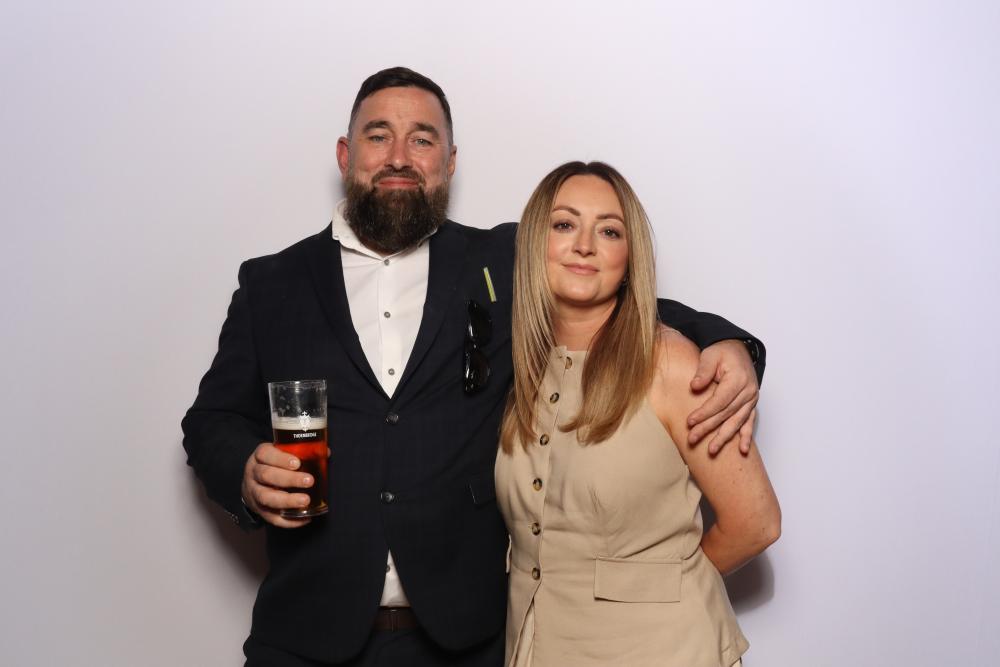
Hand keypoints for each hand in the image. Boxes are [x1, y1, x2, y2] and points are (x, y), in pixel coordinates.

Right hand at [241, 443, 315, 527]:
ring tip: (305, 500)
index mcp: (260, 457)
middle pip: (266, 475)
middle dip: (289, 479)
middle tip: (309, 481)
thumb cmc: (273, 465)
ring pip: (266, 497)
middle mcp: (253, 474)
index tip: (297, 463)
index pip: (265, 454)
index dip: (280, 458)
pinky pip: (271, 518)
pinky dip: (288, 521)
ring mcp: (254, 493)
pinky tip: (304, 518)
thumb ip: (301, 452)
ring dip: (287, 500)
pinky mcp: (259, 511)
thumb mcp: (280, 454)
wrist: (251, 484)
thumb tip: (326, 453)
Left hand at [687, 340, 758, 454]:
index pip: (719, 401)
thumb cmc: (722, 352)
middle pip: (726, 414)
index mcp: (738, 379)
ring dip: (724, 437)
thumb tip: (694, 386)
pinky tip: (743, 451)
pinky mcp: (751, 405)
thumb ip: (703, 371)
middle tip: (692, 439)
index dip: (704, 413)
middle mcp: (748, 391)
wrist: (738, 349)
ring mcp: (751, 399)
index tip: (690, 422)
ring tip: (712, 450)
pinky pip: (749, 423)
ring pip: (737, 422)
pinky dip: (746, 437)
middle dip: (708, 428)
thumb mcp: (710, 355)